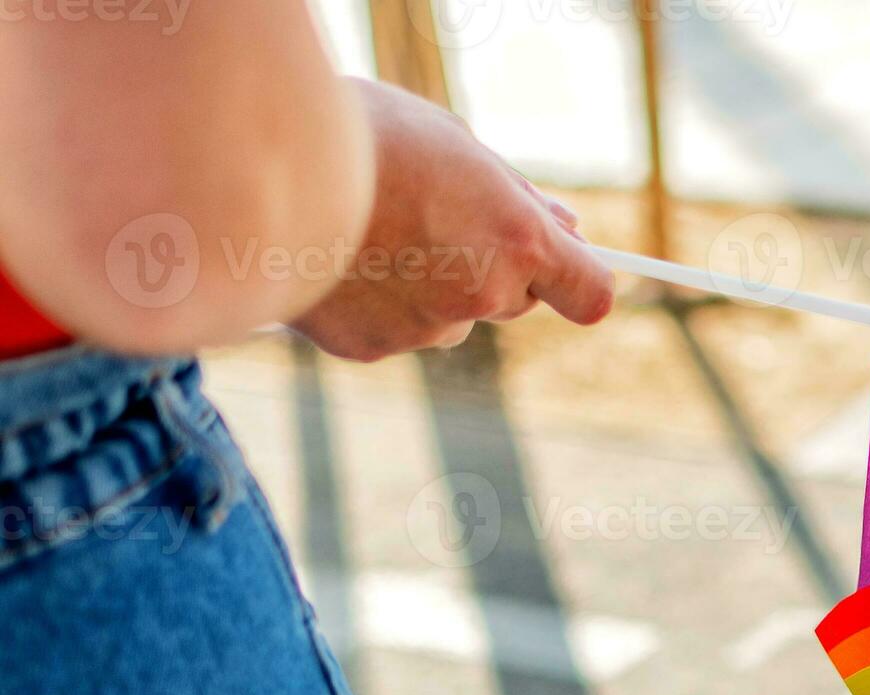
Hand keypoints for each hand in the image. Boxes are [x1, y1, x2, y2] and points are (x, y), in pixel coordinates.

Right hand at [289, 78, 613, 361]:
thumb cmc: (359, 136)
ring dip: (423, 285)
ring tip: (368, 230)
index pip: (589, 292)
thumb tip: (564, 227)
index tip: (567, 268)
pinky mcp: (369, 349)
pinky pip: (388, 327)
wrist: (248, 166)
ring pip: (445, 315)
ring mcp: (424, 328)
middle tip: (432, 216)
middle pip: (512, 299)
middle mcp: (482, 293)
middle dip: (489, 268)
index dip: (578, 279)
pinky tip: (334, 257)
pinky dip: (370, 301)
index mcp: (517, 239)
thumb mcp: (455, 145)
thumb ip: (514, 196)